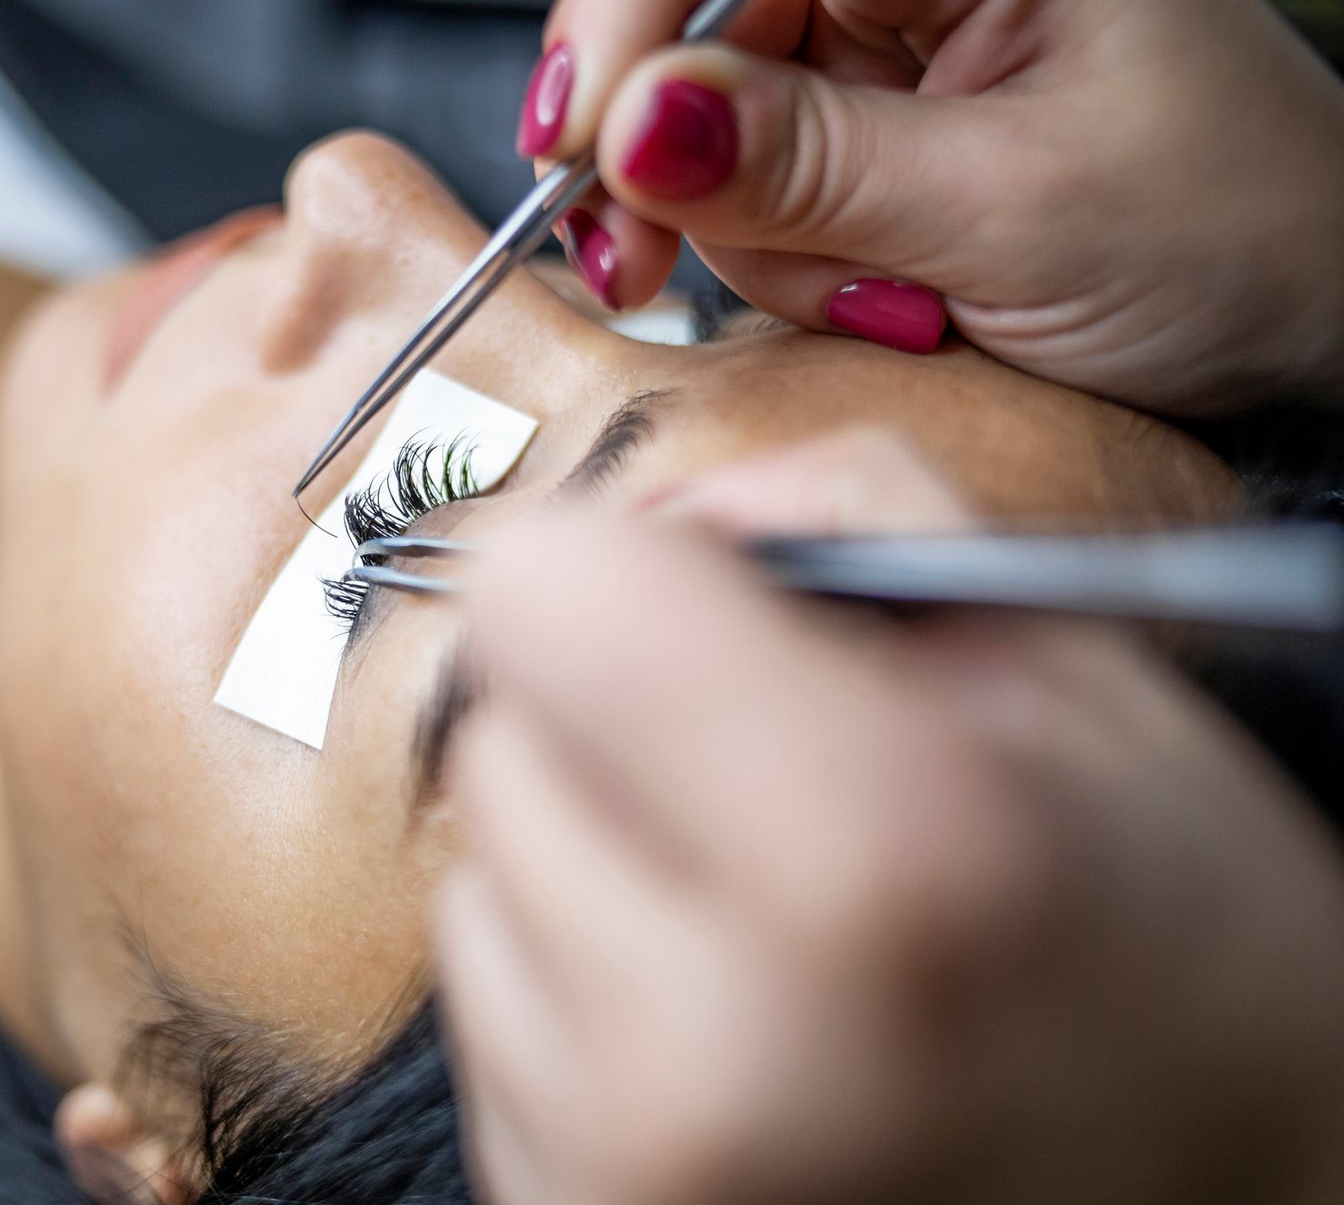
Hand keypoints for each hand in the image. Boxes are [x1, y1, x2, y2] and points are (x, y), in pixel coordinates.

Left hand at [436, 430, 1343, 1204]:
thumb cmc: (1173, 948)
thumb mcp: (1081, 677)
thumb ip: (845, 513)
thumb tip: (646, 513)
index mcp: (872, 855)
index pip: (541, 595)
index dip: (626, 569)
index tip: (702, 607)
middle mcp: (717, 1043)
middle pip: (499, 734)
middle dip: (616, 724)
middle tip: (780, 791)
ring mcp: (629, 1166)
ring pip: (481, 874)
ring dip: (595, 863)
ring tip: (772, 927)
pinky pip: (489, 1009)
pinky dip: (581, 986)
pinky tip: (732, 1021)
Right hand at [521, 0, 1343, 410]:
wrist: (1309, 332)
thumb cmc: (1242, 234)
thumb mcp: (1016, 208)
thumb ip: (809, 168)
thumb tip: (634, 127)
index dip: (634, 6)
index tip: (581, 134)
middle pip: (696, 10)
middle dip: (661, 146)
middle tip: (638, 256)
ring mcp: (890, 43)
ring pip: (703, 114)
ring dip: (745, 231)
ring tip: (871, 295)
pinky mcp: (867, 127)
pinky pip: (746, 181)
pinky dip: (773, 257)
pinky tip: (867, 292)